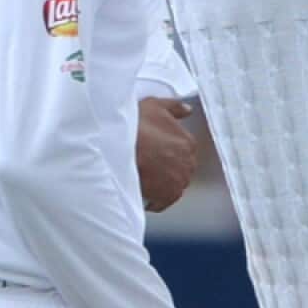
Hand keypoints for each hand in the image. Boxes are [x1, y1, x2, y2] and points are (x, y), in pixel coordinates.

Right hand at [136, 97, 197, 212]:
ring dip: (162, 185)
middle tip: (149, 167)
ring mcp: (179, 180)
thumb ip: (175, 108)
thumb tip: (187, 110)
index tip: (157, 154)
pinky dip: (155, 201)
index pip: (185, 152)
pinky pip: (164, 202)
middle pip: (180, 169)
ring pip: (173, 185)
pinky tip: (145, 196)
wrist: (118, 147)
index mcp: (188, 143)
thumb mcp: (155, 105)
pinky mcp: (167, 196)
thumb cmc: (135, 126)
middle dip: (168, 169)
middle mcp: (188, 163)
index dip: (169, 153)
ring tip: (145, 181)